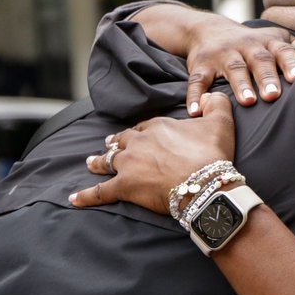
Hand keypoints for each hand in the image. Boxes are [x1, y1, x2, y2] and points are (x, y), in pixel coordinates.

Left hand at [69, 93, 236, 214]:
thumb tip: (208, 95)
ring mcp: (128, 164)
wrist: (205, 183)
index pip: (143, 127)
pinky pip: (99, 191)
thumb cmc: (212, 154)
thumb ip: (216, 103)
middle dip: (114, 143)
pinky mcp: (124, 187)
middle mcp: (138, 142)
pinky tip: (74, 199)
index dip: (139, 132)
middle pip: (121, 141)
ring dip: (98, 161)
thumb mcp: (221, 121)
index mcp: (157, 126)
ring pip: (107, 160)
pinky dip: (86, 196)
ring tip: (91, 162)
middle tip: (108, 145)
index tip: (136, 135)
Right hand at [184, 21, 294, 111]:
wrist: (209, 29)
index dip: (290, 63)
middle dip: (266, 77)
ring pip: (233, 69)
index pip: (282, 51)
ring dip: (239, 85)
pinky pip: (198, 81)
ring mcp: (223, 55)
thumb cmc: (253, 44)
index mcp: (268, 43)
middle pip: (259, 60)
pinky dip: (196, 95)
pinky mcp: (202, 65)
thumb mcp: (275, 40)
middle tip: (274, 95)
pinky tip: (196, 111)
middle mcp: (246, 46)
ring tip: (247, 102)